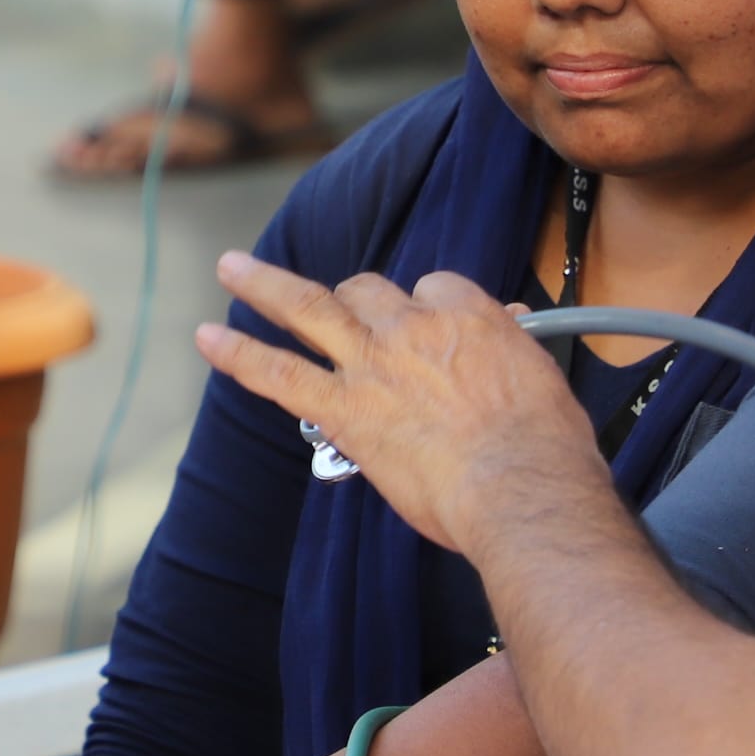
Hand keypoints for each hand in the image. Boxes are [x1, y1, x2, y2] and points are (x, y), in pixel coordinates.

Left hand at [192, 252, 609, 555]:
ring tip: (231, 267)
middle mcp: (413, 326)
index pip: (434, 289)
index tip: (427, 331)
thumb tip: (511, 324)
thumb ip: (513, 347)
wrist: (522, 489)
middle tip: (340, 313)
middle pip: (367, 290)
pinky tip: (208, 338)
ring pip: (308, 307)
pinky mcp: (344, 410)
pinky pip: (279, 372)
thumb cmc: (546, 446)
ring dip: (263, 286)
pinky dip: (240, 354)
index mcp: (469, 314)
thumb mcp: (541, 377)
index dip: (426, 309)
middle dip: (352, 298)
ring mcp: (372, 364)